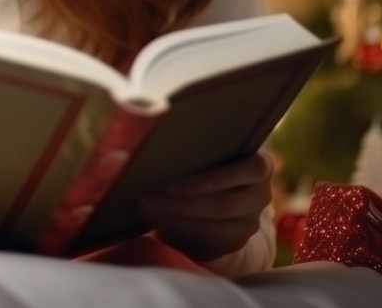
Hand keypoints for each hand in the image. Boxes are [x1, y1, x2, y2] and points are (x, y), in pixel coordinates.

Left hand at [136, 150, 272, 261]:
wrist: (216, 197)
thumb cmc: (202, 161)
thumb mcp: (197, 149)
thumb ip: (171, 142)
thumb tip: (121, 145)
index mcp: (260, 163)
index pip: (254, 168)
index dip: (215, 177)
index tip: (173, 184)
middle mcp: (261, 193)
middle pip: (225, 202)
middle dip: (181, 202)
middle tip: (146, 197)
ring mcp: (251, 220)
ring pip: (215, 223)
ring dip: (176, 216)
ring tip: (145, 207)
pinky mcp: (235, 240)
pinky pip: (208, 238)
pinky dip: (180, 229)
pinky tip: (157, 221)